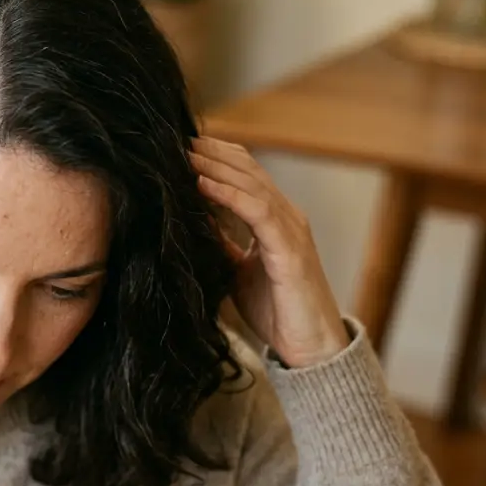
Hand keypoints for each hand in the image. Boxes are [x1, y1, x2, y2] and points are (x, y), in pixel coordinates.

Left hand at [189, 137, 348, 367]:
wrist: (309, 347)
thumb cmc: (276, 309)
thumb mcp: (238, 269)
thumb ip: (223, 243)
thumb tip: (195, 221)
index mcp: (275, 220)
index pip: (246, 174)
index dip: (216, 157)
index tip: (181, 147)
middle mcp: (286, 217)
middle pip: (247, 170)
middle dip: (211, 152)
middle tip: (176, 138)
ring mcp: (290, 230)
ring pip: (252, 183)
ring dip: (215, 166)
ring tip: (184, 154)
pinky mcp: (289, 250)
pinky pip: (258, 212)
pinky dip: (229, 194)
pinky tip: (202, 184)